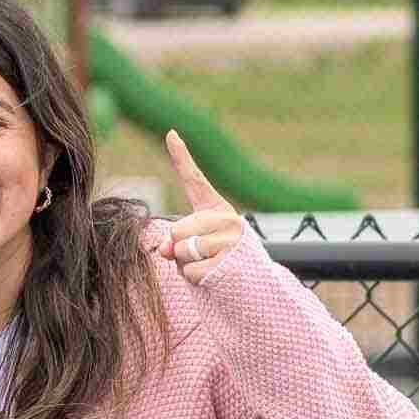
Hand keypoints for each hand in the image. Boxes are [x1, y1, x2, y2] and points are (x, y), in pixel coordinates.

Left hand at [158, 131, 244, 284]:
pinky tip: (213, 276)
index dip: (181, 156)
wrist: (253, 284)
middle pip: (178, 229)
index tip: (171, 133)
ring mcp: (231, 240)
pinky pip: (191, 271)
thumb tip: (165, 250)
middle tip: (200, 254)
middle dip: (179, 247)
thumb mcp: (194, 245)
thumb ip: (175, 241)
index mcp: (215, 208)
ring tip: (208, 264)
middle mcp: (227, 218)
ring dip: (186, 264)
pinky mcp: (230, 261)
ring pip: (183, 251)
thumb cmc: (218, 260)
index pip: (194, 179)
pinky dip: (193, 278)